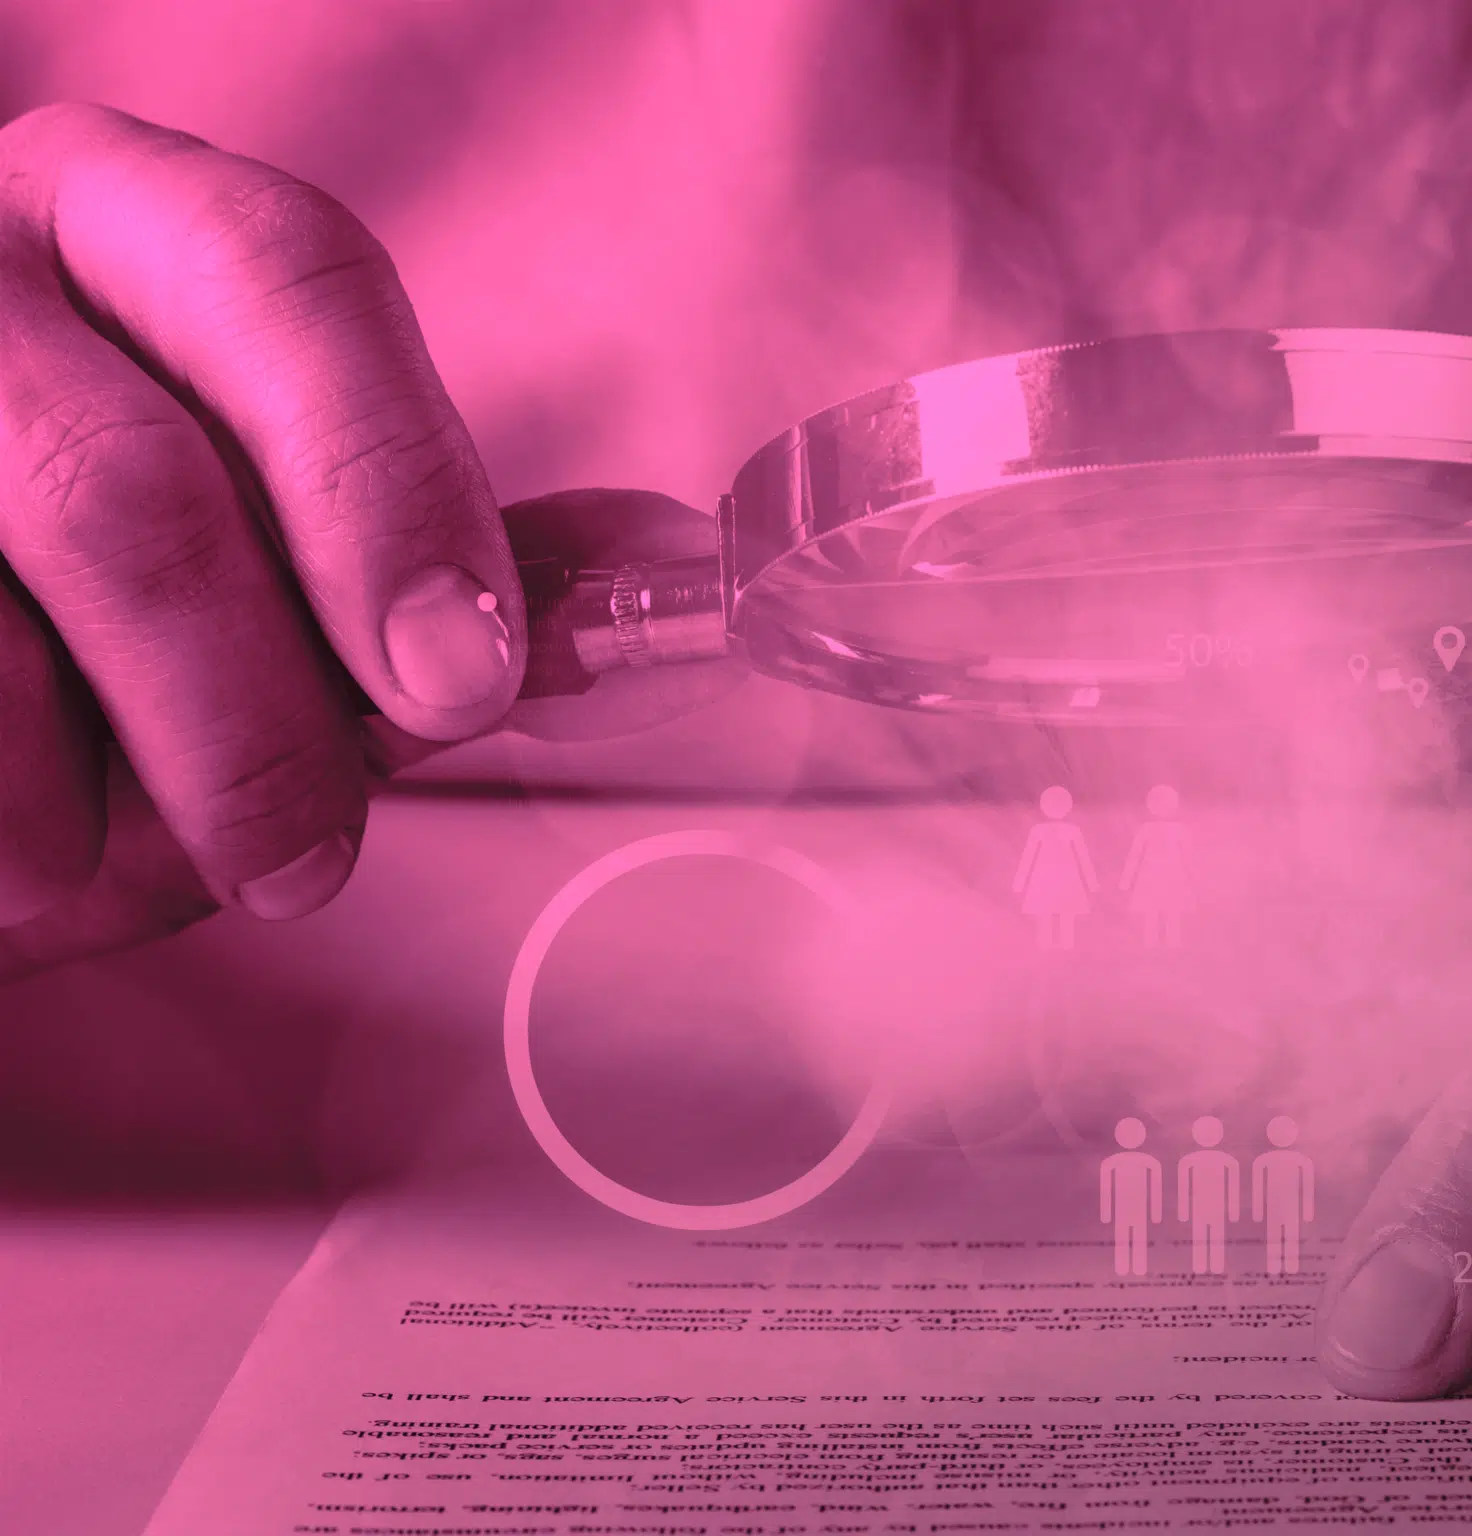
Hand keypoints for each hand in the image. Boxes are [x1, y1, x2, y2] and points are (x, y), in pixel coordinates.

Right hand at [0, 105, 727, 981]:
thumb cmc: (108, 592)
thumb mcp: (277, 530)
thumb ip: (441, 547)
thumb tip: (661, 570)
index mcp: (132, 220)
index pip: (294, 283)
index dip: (392, 492)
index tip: (461, 681)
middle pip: (129, 494)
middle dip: (254, 721)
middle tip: (305, 858)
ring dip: (87, 814)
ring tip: (123, 851)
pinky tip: (21, 854)